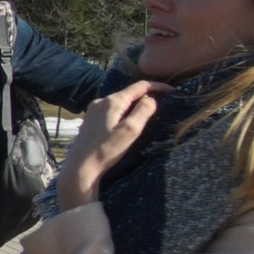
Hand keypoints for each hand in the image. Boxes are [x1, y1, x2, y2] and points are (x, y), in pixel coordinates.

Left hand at [58, 81, 162, 208]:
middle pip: (130, 92)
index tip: (173, 91)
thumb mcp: (130, 130)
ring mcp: (94, 109)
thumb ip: (143, 111)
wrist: (80, 166)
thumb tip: (151, 98)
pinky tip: (130, 118)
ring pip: (121, 101)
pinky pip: (113, 108)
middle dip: (147, 94)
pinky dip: (125, 110)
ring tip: (150, 110)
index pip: (140, 86)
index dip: (158, 86)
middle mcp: (101, 101)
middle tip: (164, 101)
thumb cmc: (107, 149)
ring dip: (136, 103)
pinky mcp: (91, 119)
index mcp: (112, 101)